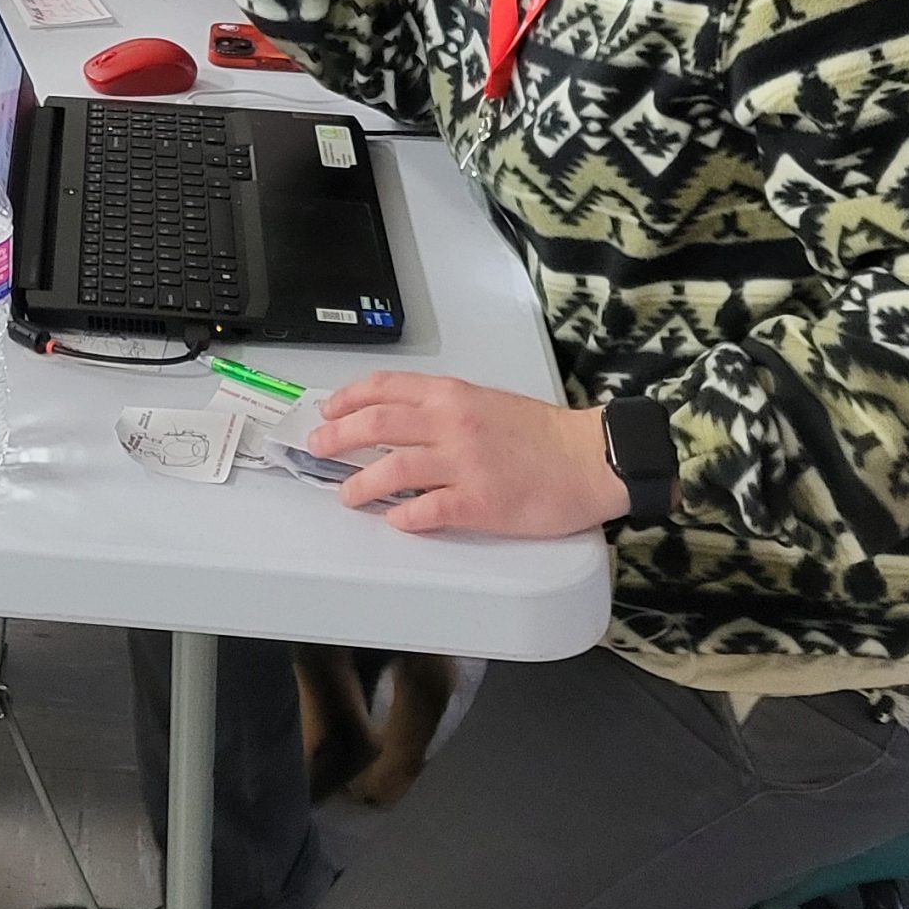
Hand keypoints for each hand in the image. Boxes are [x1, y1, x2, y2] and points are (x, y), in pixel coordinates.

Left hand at [306, 374, 629, 537]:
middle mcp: (451, 424)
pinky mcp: (480, 502)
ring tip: (347, 494)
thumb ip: (443, 407)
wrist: (590, 458)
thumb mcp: (486, 401)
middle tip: (318, 448)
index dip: (347, 399)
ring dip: (361, 484)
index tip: (328, 410)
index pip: (384, 388)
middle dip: (337, 437)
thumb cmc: (543, 433)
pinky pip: (428, 511)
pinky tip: (395, 520)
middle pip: (376, 425)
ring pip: (393, 470)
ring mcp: (464, 464)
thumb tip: (401, 419)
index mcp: (451, 395)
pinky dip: (404, 517)